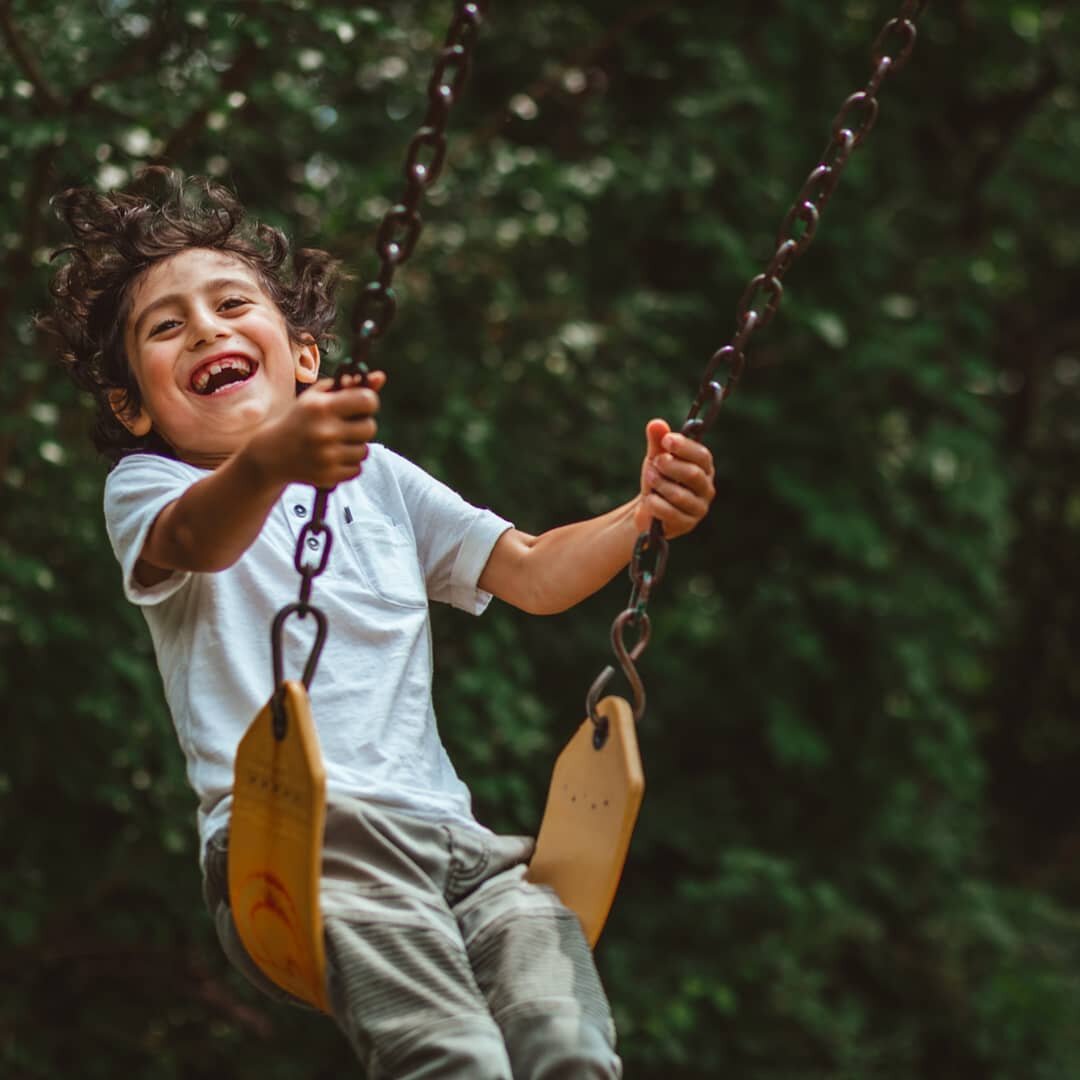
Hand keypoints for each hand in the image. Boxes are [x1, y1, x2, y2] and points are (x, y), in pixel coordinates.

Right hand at [248, 370, 386, 488]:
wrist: (273, 453)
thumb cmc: (300, 419)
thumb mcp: (317, 398)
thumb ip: (348, 386)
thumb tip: (380, 377)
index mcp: (322, 408)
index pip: (367, 400)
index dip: (368, 401)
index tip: (361, 405)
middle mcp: (325, 432)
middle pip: (370, 427)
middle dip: (362, 425)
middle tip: (346, 426)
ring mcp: (327, 457)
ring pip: (364, 450)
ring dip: (355, 446)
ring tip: (336, 443)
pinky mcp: (329, 476)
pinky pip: (357, 469)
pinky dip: (349, 464)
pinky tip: (333, 457)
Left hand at [634, 418, 715, 536]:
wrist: (647, 510)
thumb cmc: (657, 479)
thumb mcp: (656, 458)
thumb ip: (657, 441)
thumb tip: (656, 423)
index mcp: (704, 468)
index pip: (702, 455)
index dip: (684, 447)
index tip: (666, 440)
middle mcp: (706, 488)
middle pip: (693, 474)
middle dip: (670, 466)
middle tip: (655, 462)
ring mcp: (698, 508)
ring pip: (680, 495)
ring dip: (659, 484)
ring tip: (649, 478)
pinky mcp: (686, 524)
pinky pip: (670, 512)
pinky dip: (655, 503)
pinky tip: (649, 500)